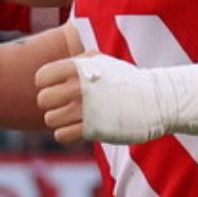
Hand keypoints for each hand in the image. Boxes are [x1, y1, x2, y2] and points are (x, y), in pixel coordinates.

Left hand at [37, 50, 181, 144]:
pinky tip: (80, 128)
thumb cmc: (125, 80)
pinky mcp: (92, 130)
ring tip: (74, 117)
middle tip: (66, 105)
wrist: (156, 100)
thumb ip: (75, 63)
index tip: (59, 88)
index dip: (47, 84)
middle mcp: (78, 87)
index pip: (41, 77)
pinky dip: (67, 134)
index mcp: (78, 68)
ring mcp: (85, 110)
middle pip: (43, 100)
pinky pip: (61, 135)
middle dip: (52, 104)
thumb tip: (51, 72)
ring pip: (50, 119)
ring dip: (60, 120)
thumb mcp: (101, 60)